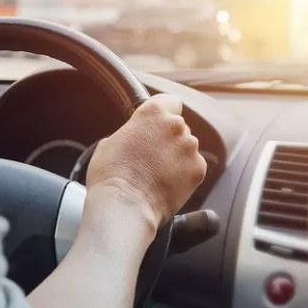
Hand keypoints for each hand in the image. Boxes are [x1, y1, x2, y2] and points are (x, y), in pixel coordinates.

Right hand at [86, 94, 206, 228]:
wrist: (125, 205)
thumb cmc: (110, 176)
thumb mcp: (109, 143)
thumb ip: (129, 133)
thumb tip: (134, 138)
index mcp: (153, 112)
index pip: (169, 102)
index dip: (163, 114)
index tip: (156, 126)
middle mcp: (176, 125)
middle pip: (178, 127)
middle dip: (168, 140)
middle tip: (151, 158)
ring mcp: (190, 147)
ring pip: (187, 148)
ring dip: (177, 157)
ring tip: (157, 175)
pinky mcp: (198, 169)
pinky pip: (193, 167)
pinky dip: (184, 175)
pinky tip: (167, 185)